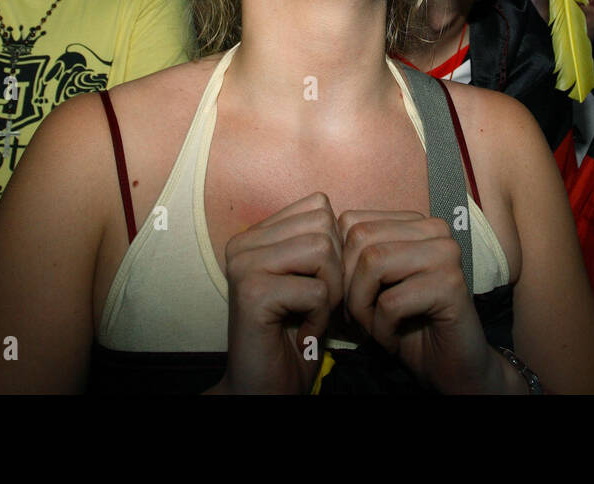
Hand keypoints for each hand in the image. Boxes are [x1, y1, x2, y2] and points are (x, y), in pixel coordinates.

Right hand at [217, 192, 342, 393]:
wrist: (265, 387)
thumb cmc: (295, 332)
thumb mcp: (311, 277)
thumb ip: (320, 241)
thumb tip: (350, 219)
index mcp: (255, 234)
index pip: (319, 205)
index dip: (336, 246)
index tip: (321, 282)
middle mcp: (243, 243)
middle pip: (323, 225)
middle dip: (336, 268)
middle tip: (319, 303)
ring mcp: (244, 266)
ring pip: (322, 251)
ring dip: (331, 291)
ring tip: (312, 314)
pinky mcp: (252, 293)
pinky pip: (317, 290)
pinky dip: (320, 318)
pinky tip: (302, 332)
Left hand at [338, 210, 506, 392]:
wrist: (450, 365)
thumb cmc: (406, 324)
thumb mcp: (374, 284)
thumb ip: (354, 257)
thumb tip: (318, 242)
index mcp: (415, 222)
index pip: (351, 221)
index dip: (339, 264)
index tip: (349, 297)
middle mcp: (435, 230)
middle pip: (360, 239)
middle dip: (347, 286)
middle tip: (359, 318)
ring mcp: (446, 255)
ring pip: (373, 263)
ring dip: (362, 306)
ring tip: (374, 327)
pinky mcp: (451, 285)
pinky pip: (391, 302)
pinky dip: (382, 330)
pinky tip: (393, 340)